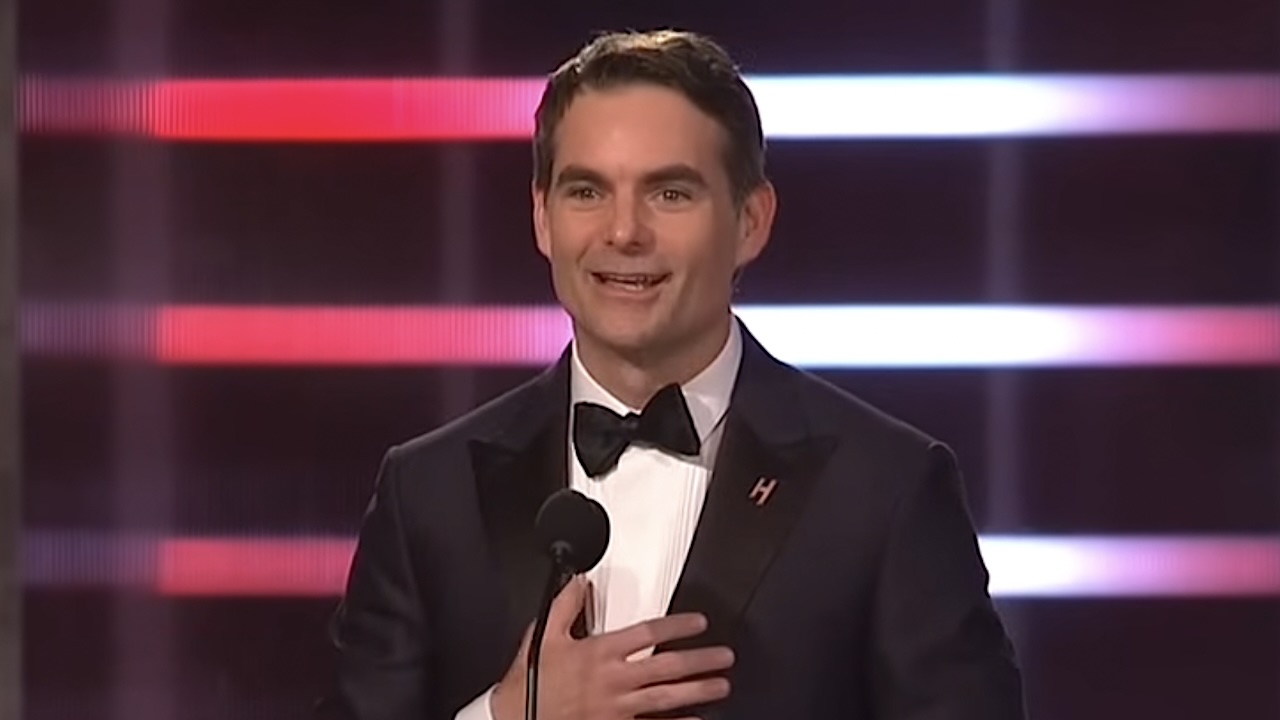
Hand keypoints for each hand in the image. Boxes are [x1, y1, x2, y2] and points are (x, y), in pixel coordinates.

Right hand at [490, 576, 733, 719]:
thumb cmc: (530, 684)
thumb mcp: (543, 635)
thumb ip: (565, 605)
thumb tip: (578, 580)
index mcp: (599, 653)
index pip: (648, 632)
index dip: (678, 625)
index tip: (698, 623)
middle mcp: (613, 681)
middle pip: (667, 666)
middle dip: (700, 660)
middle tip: (724, 656)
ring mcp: (616, 710)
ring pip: (667, 698)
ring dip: (698, 691)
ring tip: (721, 686)